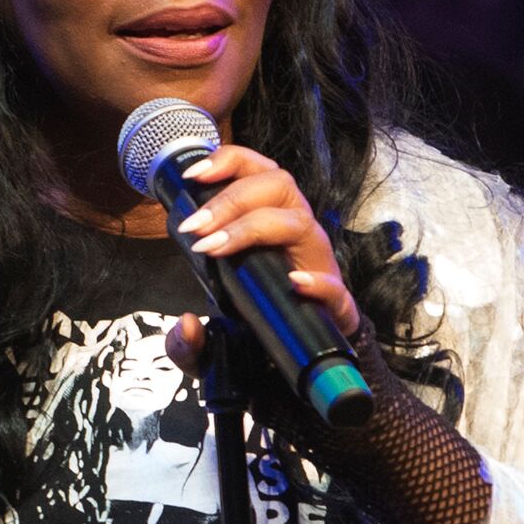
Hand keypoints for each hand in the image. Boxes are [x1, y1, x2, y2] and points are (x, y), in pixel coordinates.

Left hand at [159, 142, 359, 374]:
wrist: (306, 360)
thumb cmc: (260, 327)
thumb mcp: (211, 336)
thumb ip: (188, 342)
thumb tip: (187, 326)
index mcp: (272, 221)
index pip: (258, 172)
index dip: (229, 162)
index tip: (193, 175)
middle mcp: (297, 233)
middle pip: (278, 185)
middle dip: (231, 198)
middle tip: (195, 227)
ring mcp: (318, 264)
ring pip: (298, 222)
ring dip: (252, 227)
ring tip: (215, 247)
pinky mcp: (336, 302)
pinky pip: (334, 286)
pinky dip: (316, 283)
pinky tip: (294, 285)